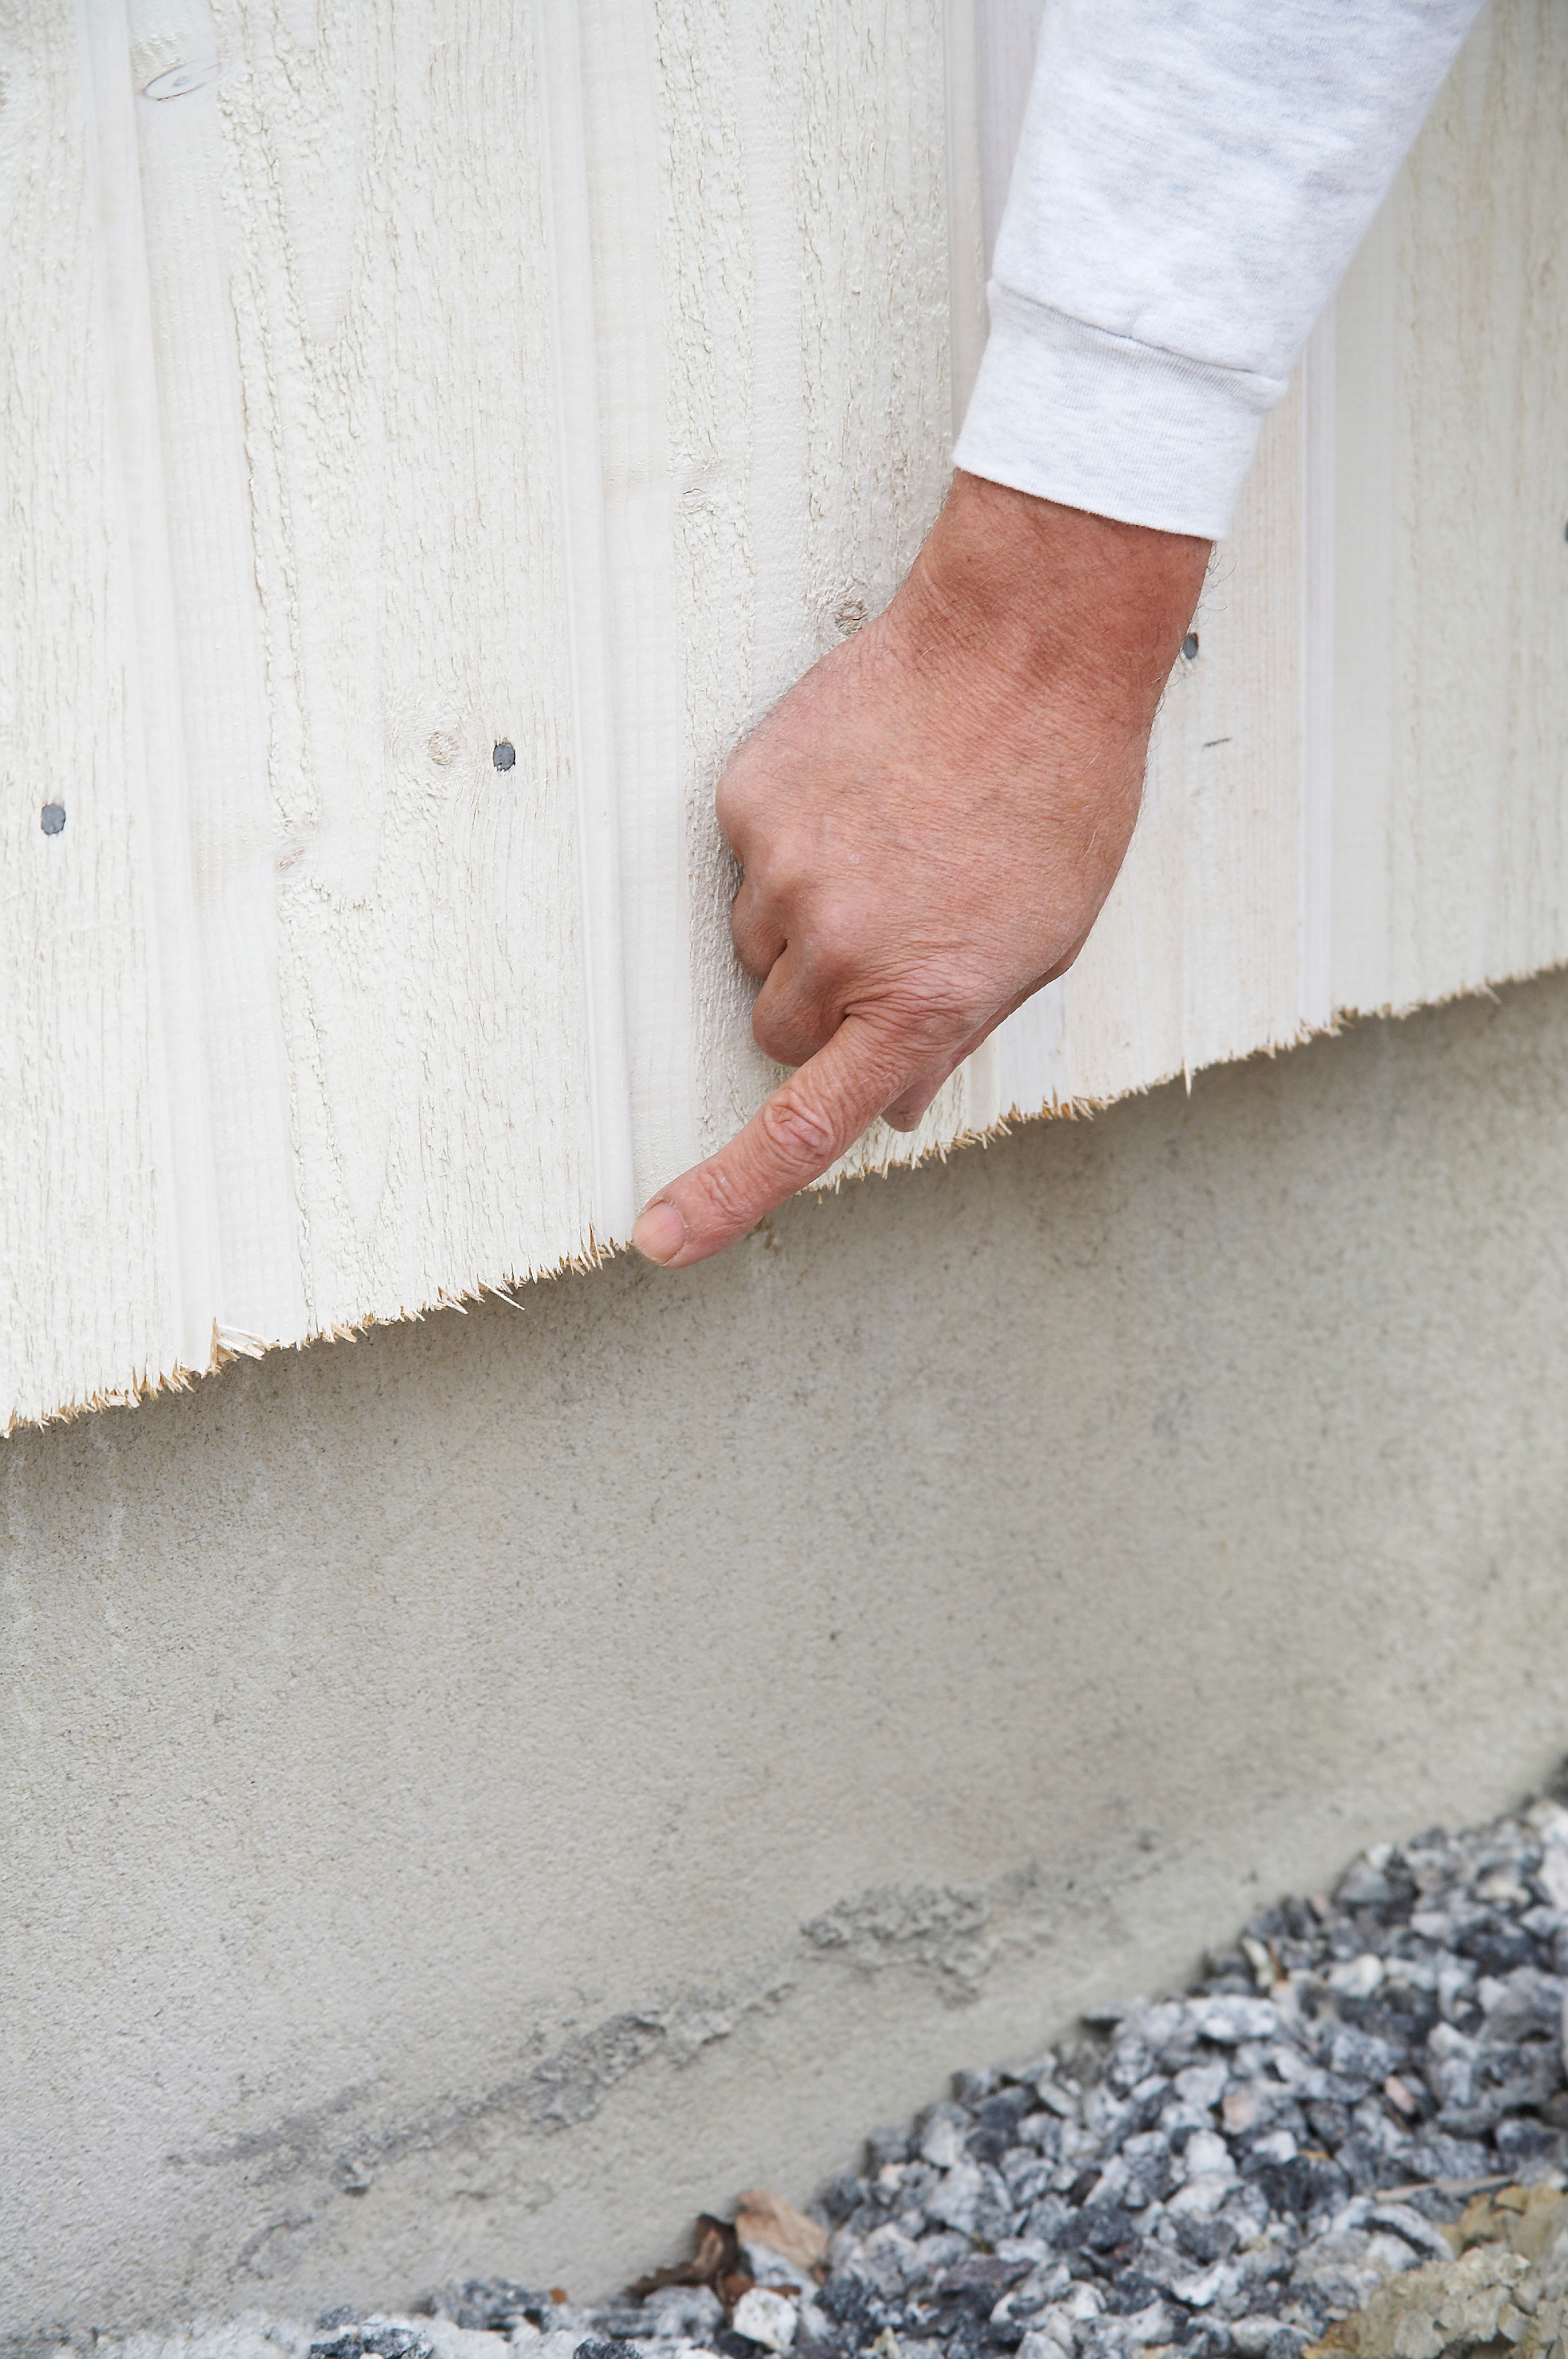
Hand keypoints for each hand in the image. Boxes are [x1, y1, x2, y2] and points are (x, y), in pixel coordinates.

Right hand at [631, 470, 1209, 1267]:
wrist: (1024, 646)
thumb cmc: (1056, 792)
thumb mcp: (1039, 945)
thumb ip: (953, 1030)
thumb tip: (890, 1100)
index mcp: (920, 1001)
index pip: (803, 1131)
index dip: (724, 1196)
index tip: (663, 1240)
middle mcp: (840, 949)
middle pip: (778, 1029)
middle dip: (820, 1005)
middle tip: (893, 932)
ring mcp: (785, 870)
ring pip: (756, 942)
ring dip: (804, 919)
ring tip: (887, 843)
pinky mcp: (748, 800)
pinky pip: (745, 856)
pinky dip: (791, 838)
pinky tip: (860, 793)